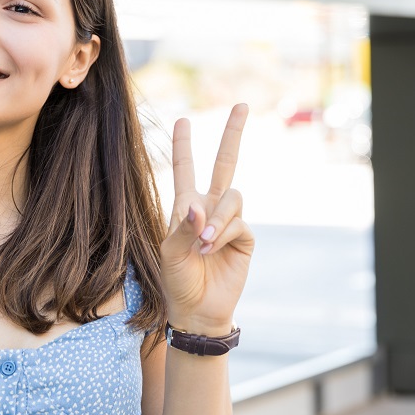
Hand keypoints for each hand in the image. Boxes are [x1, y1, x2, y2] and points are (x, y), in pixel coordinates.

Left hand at [159, 104, 253, 336]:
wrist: (197, 309)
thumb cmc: (177, 279)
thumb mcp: (169, 252)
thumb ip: (182, 226)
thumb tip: (199, 205)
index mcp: (185, 206)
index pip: (184, 167)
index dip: (184, 144)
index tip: (183, 119)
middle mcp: (209, 207)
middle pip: (225, 163)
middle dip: (233, 134)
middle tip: (242, 105)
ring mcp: (229, 221)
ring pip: (231, 198)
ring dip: (216, 219)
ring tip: (202, 243)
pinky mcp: (244, 237)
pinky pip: (239, 223)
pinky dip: (223, 234)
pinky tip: (210, 249)